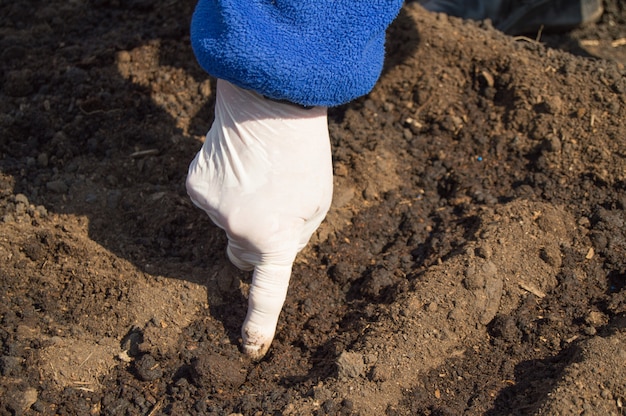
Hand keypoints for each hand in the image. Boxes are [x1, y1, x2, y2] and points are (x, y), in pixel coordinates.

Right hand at [186, 79, 332, 358]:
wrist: (270, 102)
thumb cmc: (304, 154)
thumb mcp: (316, 203)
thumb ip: (293, 236)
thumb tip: (263, 250)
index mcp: (277, 238)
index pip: (267, 291)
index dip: (259, 321)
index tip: (251, 349)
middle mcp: (238, 230)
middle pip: (241, 254)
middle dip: (253, 240)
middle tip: (270, 206)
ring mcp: (211, 209)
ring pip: (225, 222)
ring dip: (240, 207)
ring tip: (259, 173)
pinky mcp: (194, 187)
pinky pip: (209, 200)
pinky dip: (222, 188)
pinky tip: (237, 163)